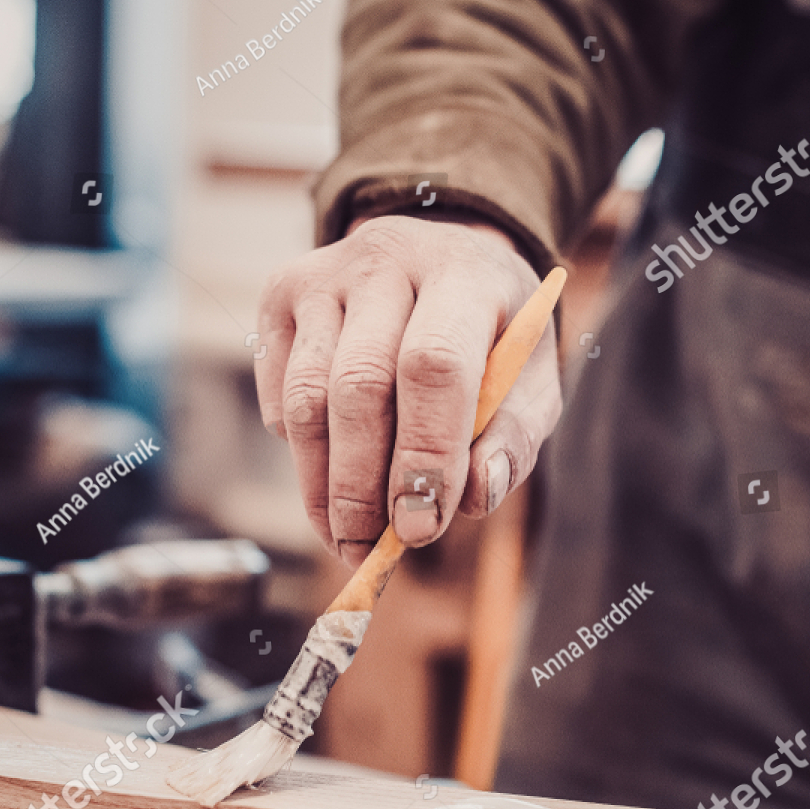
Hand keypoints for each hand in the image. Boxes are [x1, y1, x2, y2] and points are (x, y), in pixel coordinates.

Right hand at [256, 213, 561, 565]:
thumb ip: (512, 439)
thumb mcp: (530, 380)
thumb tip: (470, 502)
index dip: (423, 454)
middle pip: (358, 387)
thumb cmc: (492, 335)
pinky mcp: (282, 295)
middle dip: (361, 487)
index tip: (420, 529)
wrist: (442, 256)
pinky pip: (279, 394)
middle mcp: (386, 260)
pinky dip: (300, 450)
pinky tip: (335, 468)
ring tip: (345, 539)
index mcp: (463, 274)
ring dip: (321, 486)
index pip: (433, 366)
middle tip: (368, 552)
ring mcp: (325, 273)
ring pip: (306, 399)